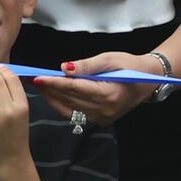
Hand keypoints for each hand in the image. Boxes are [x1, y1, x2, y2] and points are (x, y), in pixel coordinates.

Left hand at [32, 52, 156, 125]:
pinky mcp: (101, 121)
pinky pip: (76, 114)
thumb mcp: (110, 59)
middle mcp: (104, 110)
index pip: (74, 88)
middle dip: (49, 89)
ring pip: (70, 109)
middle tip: (32, 80)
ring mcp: (102, 118)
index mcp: (108, 93)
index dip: (54, 83)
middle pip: (70, 99)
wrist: (148, 81)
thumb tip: (64, 68)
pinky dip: (62, 105)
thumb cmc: (130, 66)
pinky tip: (52, 96)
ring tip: (39, 86)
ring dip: (53, 98)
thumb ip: (87, 65)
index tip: (38, 78)